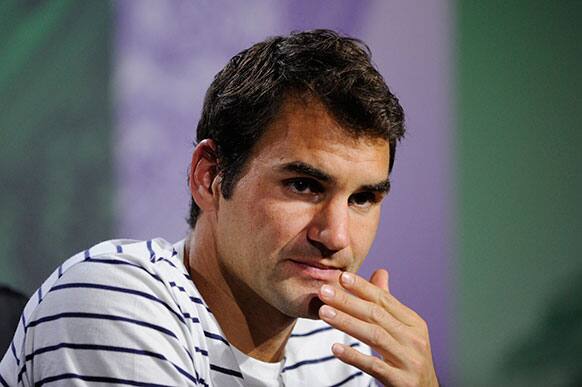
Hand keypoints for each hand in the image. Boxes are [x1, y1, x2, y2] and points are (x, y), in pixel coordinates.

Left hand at [318, 269, 438, 386]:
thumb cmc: (408, 358)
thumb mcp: (403, 329)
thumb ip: (388, 304)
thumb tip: (380, 271)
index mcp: (413, 322)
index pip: (384, 299)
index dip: (362, 287)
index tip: (341, 277)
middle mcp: (414, 338)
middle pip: (376, 315)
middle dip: (348, 301)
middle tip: (324, 291)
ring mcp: (409, 360)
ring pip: (374, 336)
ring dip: (346, 322)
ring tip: (324, 312)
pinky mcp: (402, 380)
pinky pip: (375, 366)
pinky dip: (354, 356)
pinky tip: (335, 348)